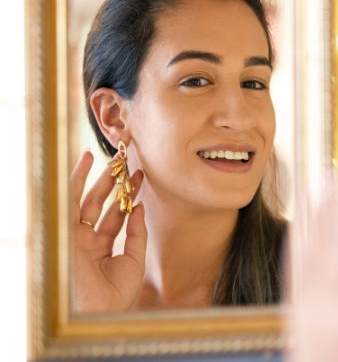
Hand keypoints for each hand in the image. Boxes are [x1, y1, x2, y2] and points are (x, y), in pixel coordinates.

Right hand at [70, 151, 146, 312]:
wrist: (97, 311)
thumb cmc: (116, 295)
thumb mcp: (134, 260)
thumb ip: (137, 233)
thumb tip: (139, 207)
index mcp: (102, 249)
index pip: (116, 216)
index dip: (128, 196)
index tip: (140, 177)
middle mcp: (87, 240)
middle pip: (102, 204)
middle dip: (114, 182)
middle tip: (128, 161)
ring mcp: (75, 236)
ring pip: (87, 199)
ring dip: (98, 177)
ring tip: (112, 157)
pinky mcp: (65, 231)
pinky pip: (71, 200)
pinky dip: (76, 180)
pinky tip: (86, 162)